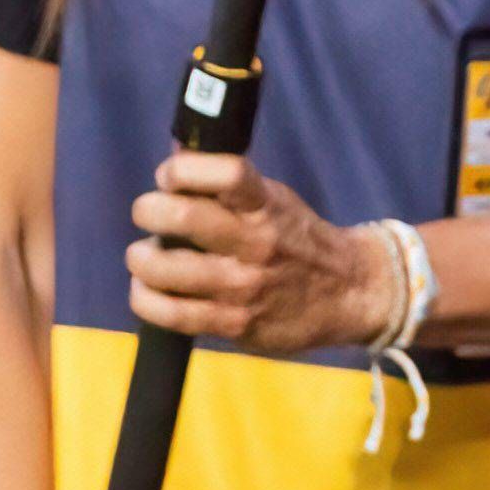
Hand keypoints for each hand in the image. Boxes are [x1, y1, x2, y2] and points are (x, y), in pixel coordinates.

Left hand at [125, 150, 391, 354]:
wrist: (348, 294)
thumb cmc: (298, 240)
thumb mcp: (275, 201)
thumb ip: (228, 188)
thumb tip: (173, 164)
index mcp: (266, 205)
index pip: (226, 171)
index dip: (182, 169)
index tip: (168, 176)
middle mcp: (256, 243)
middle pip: (183, 216)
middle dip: (149, 209)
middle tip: (147, 213)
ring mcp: (244, 286)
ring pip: (166, 268)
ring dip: (140, 258)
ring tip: (143, 257)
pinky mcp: (234, 324)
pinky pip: (171, 313)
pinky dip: (145, 299)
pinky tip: (147, 290)